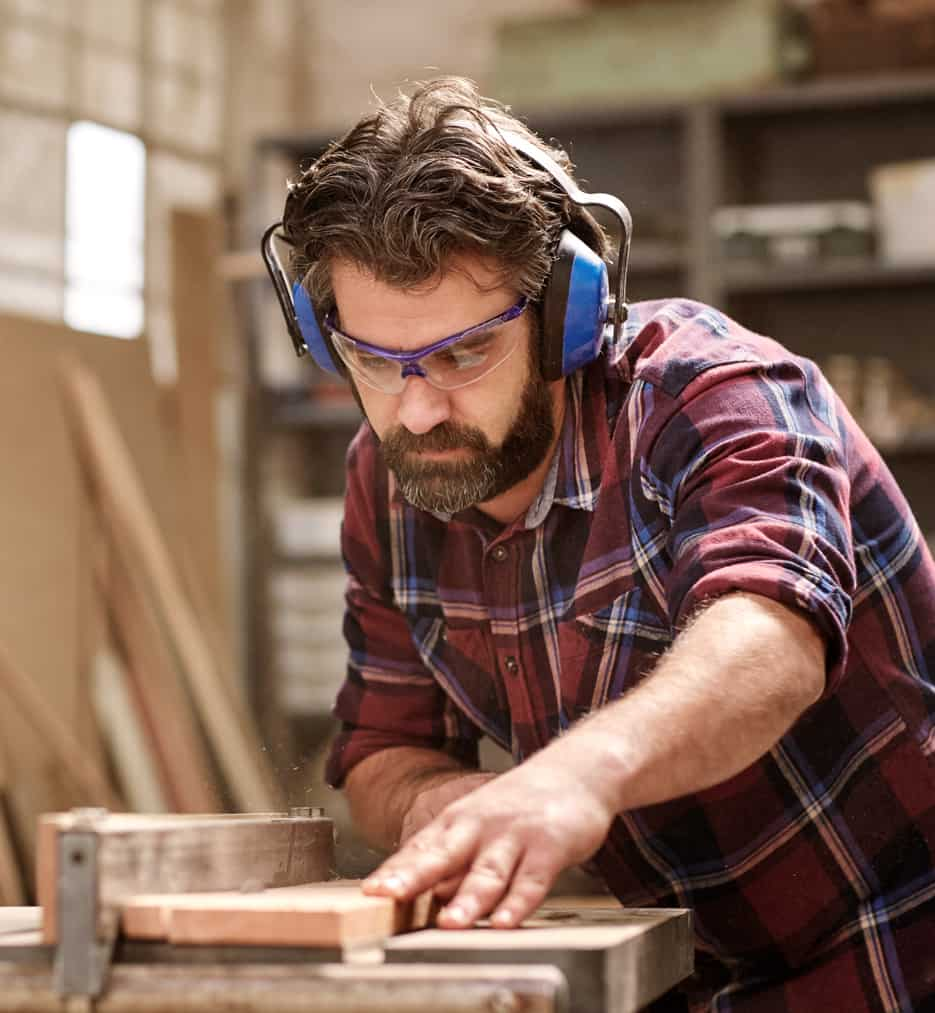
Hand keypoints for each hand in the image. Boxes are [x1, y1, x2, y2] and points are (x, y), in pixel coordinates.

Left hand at [361, 754, 615, 929]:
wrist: (575, 770)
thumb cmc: (520, 804)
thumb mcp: (478, 820)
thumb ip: (452, 859)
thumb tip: (418, 897)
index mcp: (458, 820)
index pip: (419, 848)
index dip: (394, 871)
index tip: (370, 891)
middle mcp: (481, 826)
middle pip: (443, 855)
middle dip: (414, 877)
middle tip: (387, 897)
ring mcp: (515, 836)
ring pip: (487, 872)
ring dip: (468, 899)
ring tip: (449, 924)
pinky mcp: (549, 847)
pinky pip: (532, 880)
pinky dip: (518, 903)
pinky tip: (504, 922)